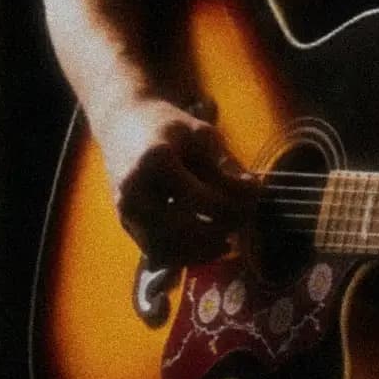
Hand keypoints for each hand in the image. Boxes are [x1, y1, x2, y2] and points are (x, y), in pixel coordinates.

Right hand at [93, 95, 259, 266]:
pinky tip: (205, 246)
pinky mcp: (125, 223)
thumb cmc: (167, 125)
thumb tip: (253, 195)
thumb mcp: (200, 135)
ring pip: (167, 249)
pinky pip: (155, 252)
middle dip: (219, 231)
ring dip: (199, 252)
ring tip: (226, 242)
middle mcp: (135, 190)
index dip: (236, 204)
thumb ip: (224, 168)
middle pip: (184, 231)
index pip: (204, 200)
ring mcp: (126, 209)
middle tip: (243, 224)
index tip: (256, 195)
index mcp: (155, 162)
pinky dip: (182, 256)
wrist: (123, 123)